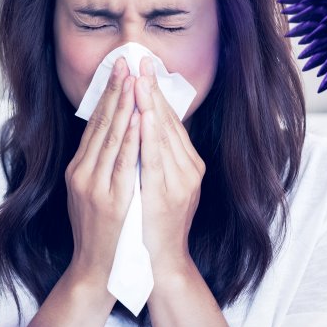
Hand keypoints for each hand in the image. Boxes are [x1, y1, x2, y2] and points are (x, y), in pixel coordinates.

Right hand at [65, 57, 140, 285]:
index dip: (107, 94)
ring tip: (134, 79)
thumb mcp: (90, 194)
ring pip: (111, 137)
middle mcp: (82, 173)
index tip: (118, 69)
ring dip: (124, 106)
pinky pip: (123, 162)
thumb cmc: (100, 234)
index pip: (94, 124)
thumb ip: (98, 166)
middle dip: (115, 90)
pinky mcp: (110, 199)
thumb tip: (113, 136)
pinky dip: (131, 137)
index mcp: (78, 169)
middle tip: (126, 61)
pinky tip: (139, 117)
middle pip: (101, 124)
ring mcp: (94, 185)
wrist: (97, 270)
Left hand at [135, 57, 204, 274]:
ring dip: (149, 102)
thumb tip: (144, 127)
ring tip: (139, 76)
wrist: (158, 266)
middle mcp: (188, 171)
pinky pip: (154, 156)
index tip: (143, 69)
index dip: (156, 94)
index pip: (170, 122)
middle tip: (140, 60)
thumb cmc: (154, 227)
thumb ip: (158, 160)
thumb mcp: (162, 188)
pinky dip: (149, 131)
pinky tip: (142, 111)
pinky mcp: (164, 193)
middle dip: (152, 90)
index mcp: (187, 167)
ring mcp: (178, 182)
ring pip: (163, 134)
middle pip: (168, 122)